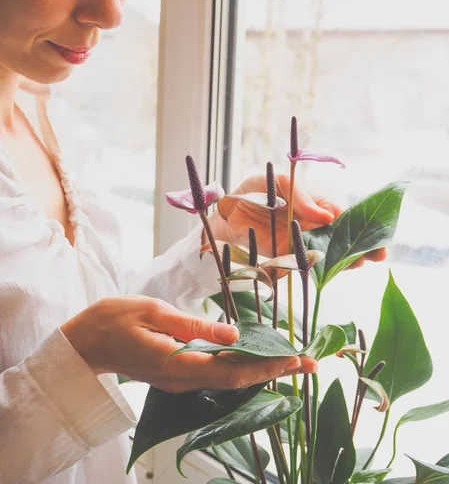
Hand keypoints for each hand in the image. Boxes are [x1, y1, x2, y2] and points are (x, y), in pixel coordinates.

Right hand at [61, 295, 316, 392]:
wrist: (83, 343)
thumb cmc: (114, 319)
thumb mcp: (153, 311)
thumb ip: (193, 325)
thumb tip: (234, 334)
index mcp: (177, 363)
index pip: (232, 371)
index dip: (267, 367)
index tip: (297, 360)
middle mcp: (182, 379)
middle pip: (236, 381)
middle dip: (274, 372)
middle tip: (308, 364)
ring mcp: (178, 380)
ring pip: (227, 381)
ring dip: (260, 371)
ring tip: (289, 361)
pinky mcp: (174, 375)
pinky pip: (214, 376)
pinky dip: (239, 368)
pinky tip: (252, 359)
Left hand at [210, 173, 385, 267]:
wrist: (226, 214)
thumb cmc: (253, 192)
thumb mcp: (277, 183)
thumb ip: (300, 197)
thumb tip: (325, 216)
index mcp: (313, 205)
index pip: (341, 214)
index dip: (359, 222)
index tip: (374, 231)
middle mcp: (312, 226)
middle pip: (342, 237)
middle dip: (362, 245)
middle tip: (378, 253)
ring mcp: (303, 244)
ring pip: (331, 254)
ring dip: (348, 260)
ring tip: (364, 263)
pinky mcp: (289, 259)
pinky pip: (310, 266)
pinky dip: (325, 270)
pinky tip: (339, 272)